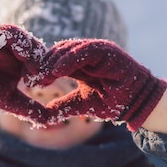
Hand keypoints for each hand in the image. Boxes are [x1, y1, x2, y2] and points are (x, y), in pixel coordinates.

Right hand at [0, 24, 48, 122]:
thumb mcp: (11, 101)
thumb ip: (30, 108)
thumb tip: (49, 121)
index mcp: (23, 63)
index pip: (42, 61)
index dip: (46, 72)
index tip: (43, 85)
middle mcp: (16, 49)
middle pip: (37, 49)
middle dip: (41, 63)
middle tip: (39, 78)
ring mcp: (5, 39)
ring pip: (28, 41)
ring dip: (33, 55)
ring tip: (32, 71)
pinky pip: (13, 33)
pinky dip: (20, 44)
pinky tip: (22, 58)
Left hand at [42, 39, 166, 130]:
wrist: (137, 104)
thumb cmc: (113, 102)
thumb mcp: (82, 105)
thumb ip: (63, 106)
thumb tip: (42, 116)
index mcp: (78, 64)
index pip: (54, 61)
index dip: (41, 70)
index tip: (29, 82)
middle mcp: (85, 54)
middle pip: (57, 52)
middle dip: (43, 65)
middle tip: (31, 78)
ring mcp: (96, 50)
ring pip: (68, 49)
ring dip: (53, 62)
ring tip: (42, 75)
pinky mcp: (107, 50)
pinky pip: (85, 50)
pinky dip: (70, 58)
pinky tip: (58, 70)